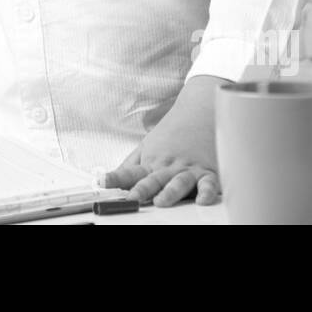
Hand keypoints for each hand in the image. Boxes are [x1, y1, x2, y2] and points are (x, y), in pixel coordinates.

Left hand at [102, 75, 225, 206]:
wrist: (200, 110)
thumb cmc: (173, 132)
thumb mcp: (147, 145)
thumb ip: (131, 166)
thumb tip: (110, 180)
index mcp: (152, 162)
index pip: (130, 172)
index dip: (116, 178)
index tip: (102, 181)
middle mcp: (168, 166)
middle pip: (153, 179)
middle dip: (142, 189)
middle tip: (133, 198)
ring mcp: (188, 169)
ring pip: (179, 182)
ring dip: (170, 192)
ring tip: (161, 201)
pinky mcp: (208, 172)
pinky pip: (209, 183)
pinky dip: (207, 192)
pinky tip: (203, 199)